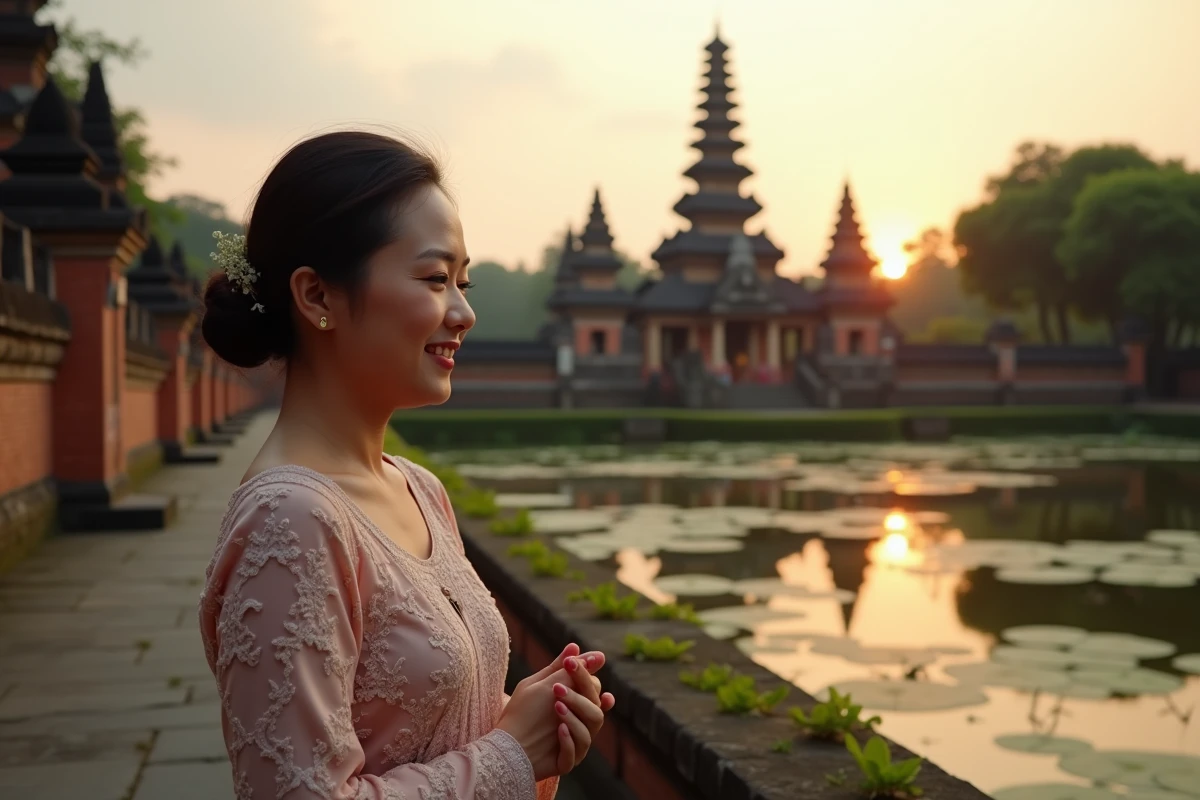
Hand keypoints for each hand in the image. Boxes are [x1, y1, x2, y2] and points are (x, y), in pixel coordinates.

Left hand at [497, 643, 608, 779]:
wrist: (503, 743)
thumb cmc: (521, 713)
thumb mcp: (539, 685)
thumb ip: (561, 668)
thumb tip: (580, 647)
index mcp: (576, 703)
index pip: (593, 687)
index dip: (585, 674)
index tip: (571, 663)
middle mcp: (580, 723)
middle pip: (596, 707)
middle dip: (579, 695)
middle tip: (556, 689)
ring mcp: (576, 744)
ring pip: (592, 729)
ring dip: (575, 716)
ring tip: (556, 707)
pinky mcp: (567, 762)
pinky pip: (577, 752)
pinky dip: (569, 740)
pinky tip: (559, 730)